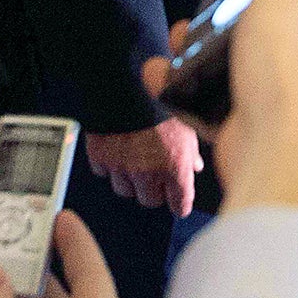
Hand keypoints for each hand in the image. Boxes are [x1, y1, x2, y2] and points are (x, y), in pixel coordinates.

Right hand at [84, 119, 202, 216]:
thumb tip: (195, 167)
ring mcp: (122, 170)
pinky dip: (109, 165)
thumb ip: (191, 153)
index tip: (179, 203)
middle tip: (154, 173)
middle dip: (153, 190)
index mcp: (174, 168)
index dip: (180, 204)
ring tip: (134, 158)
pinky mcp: (101, 161)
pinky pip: (105, 173)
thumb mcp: (186, 129)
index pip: (180, 204)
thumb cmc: (159, 109)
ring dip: (130, 179)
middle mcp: (148, 175)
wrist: (124, 92)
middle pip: (150, 201)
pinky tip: (116, 149)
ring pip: (125, 190)